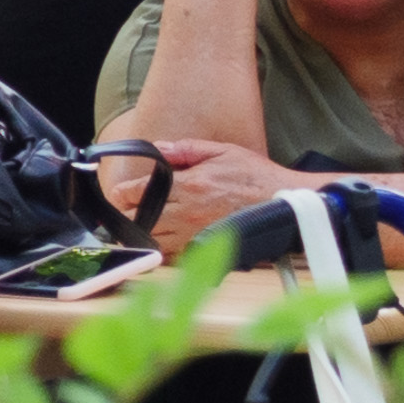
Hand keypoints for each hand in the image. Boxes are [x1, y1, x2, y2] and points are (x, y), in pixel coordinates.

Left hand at [124, 137, 288, 248]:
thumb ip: (186, 149)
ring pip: (152, 240)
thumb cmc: (256, 176)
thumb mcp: (222, 152)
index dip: (123, 192)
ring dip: (141, 233)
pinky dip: (162, 249)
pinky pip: (173, 255)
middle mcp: (188, 212)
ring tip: (137, 226)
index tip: (118, 192)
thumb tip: (157, 147)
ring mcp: (196, 233)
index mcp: (189, 185)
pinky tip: (160, 241)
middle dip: (126, 215)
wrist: (285, 202)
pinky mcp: (206, 247)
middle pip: (139, 219)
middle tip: (123, 211)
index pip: (139, 192)